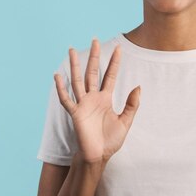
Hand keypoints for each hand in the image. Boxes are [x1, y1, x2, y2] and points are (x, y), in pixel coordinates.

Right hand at [54, 38, 140, 163]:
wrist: (98, 156)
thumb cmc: (110, 140)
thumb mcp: (126, 121)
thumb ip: (132, 105)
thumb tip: (138, 86)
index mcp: (105, 98)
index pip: (110, 76)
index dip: (114, 63)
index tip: (119, 48)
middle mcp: (93, 98)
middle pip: (93, 72)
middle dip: (94, 57)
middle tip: (95, 40)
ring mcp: (83, 104)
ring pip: (78, 80)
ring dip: (74, 65)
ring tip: (71, 50)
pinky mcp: (75, 113)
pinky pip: (66, 99)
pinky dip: (61, 88)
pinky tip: (57, 76)